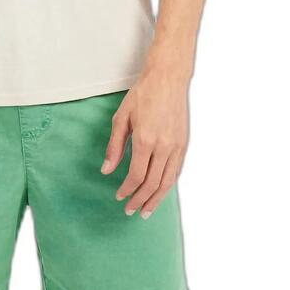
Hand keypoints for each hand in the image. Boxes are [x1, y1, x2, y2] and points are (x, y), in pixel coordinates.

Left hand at [101, 69, 188, 218]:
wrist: (167, 78)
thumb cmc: (143, 94)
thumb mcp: (121, 117)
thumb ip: (114, 146)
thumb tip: (106, 170)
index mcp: (145, 140)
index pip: (136, 175)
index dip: (127, 190)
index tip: (119, 196)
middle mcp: (163, 146)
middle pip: (152, 184)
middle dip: (140, 200)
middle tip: (130, 210)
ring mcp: (176, 146)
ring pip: (167, 182)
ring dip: (156, 199)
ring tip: (146, 211)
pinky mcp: (183, 144)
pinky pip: (176, 172)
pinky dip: (168, 186)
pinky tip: (160, 192)